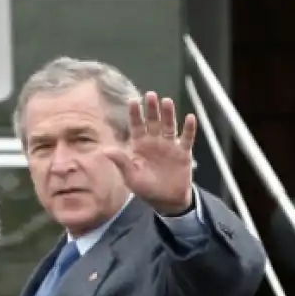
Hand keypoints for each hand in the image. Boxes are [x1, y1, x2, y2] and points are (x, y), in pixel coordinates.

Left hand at [105, 91, 196, 214]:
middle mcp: (154, 142)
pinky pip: (186, 138)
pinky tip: (189, 118)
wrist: (166, 200)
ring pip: (169, 126)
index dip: (135, 114)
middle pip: (153, 121)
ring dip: (168, 114)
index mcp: (139, 146)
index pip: (136, 126)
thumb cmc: (146, 188)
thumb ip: (121, 161)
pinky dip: (189, 128)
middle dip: (151, 109)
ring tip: (166, 101)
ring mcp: (169, 145)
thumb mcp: (131, 176)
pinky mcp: (183, 152)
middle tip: (150, 95)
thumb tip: (104, 150)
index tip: (132, 101)